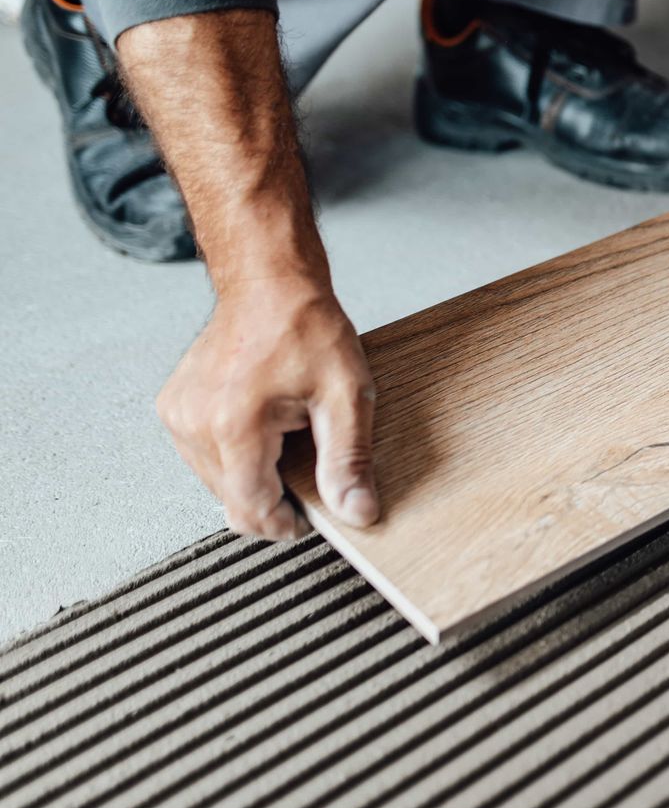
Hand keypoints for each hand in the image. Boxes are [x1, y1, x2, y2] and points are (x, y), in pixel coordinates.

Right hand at [157, 276, 378, 540]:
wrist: (269, 284)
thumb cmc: (307, 328)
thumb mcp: (347, 396)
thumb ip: (348, 460)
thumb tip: (356, 512)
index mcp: (234, 425)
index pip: (250, 508)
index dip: (283, 523)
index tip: (308, 517)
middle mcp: (194, 423)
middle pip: (231, 499)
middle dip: (272, 497)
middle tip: (307, 466)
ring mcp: (178, 415)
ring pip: (216, 482)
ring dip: (252, 475)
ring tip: (285, 437)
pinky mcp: (173, 408)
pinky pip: (203, 456)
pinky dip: (234, 455)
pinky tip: (262, 428)